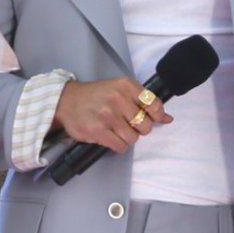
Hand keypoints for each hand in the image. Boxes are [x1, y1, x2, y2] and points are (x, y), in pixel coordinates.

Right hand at [53, 79, 172, 152]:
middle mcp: (118, 99)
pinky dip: (117, 144)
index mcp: (125, 86)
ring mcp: (107, 116)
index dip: (157, 115)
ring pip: (133, 138)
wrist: (65, 101)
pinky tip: (109, 136)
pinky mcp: (98, 131)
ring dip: (127, 137)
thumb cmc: (95, 95)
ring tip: (116, 129)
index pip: (154, 104)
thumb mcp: (119, 89)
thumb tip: (167, 118)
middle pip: (145, 125)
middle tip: (127, 123)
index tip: (154, 118)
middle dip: (139, 128)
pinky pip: (120, 146)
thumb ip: (143, 101)